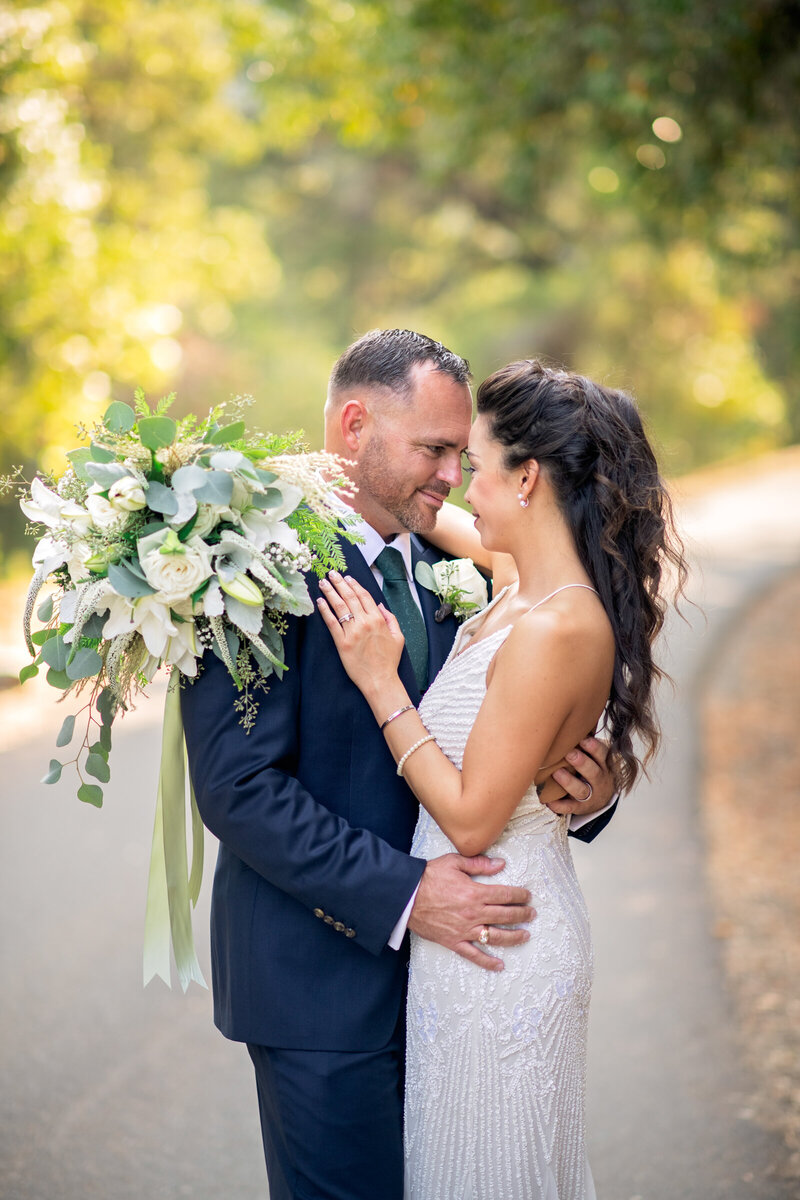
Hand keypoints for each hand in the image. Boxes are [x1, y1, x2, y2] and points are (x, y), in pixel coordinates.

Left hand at [317, 571, 404, 692]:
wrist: (380, 680)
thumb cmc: (389, 660)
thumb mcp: (398, 637)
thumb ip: (390, 618)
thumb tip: (380, 605)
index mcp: (378, 620)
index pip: (364, 596)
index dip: (354, 585)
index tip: (346, 577)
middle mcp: (365, 623)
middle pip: (350, 597)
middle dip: (339, 583)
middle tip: (331, 574)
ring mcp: (352, 633)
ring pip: (339, 607)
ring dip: (330, 592)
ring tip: (323, 582)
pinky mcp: (342, 643)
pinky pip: (331, 623)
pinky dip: (325, 611)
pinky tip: (320, 601)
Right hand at [408, 853, 534, 971]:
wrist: (406, 896)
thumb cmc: (429, 877)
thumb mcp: (454, 863)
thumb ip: (479, 864)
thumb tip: (500, 864)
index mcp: (475, 893)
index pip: (505, 895)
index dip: (520, 895)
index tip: (528, 896)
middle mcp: (474, 913)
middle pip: (505, 916)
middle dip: (522, 915)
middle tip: (531, 914)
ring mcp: (465, 930)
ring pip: (496, 937)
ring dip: (514, 937)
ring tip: (525, 936)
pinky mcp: (454, 942)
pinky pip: (474, 955)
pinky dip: (487, 962)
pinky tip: (500, 965)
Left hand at [539, 735, 616, 816]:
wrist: (602, 798)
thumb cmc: (593, 769)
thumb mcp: (597, 757)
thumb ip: (587, 743)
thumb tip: (571, 718)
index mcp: (604, 764)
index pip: (602, 754)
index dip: (594, 747)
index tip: (583, 739)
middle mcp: (600, 780)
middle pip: (593, 772)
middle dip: (581, 762)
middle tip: (569, 753)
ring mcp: (591, 796)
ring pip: (581, 790)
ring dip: (569, 782)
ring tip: (556, 773)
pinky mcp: (581, 808)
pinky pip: (570, 808)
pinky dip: (560, 805)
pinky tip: (548, 801)